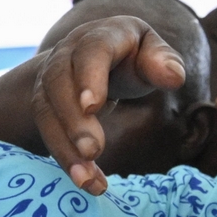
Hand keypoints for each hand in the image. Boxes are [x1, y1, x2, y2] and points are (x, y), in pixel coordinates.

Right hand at [31, 15, 186, 193]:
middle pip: (59, 84)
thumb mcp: (153, 53)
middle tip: (92, 151)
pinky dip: (64, 157)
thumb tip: (173, 77)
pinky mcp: (43, 105)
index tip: (92, 107)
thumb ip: (164, 62)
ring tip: (86, 179)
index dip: (88, 77)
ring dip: (63, 147)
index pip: (91, 51)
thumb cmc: (133, 57)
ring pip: (46, 111)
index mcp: (101, 35)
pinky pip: (46, 131)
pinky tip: (85, 180)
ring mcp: (48, 79)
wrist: (95, 59)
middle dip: (73, 120)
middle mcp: (66, 54)